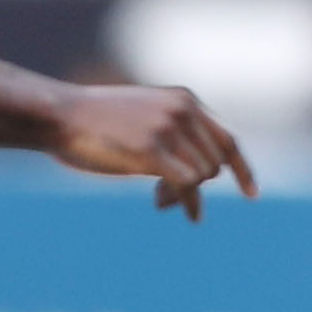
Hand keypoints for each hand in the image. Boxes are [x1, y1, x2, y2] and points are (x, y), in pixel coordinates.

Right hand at [49, 83, 254, 220]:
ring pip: (203, 176)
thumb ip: (175, 138)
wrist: (60, 115)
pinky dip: (187, 203)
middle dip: (197, 186)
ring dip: (185, 195)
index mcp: (184, 99)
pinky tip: (179, 211)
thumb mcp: (144, 120)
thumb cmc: (95, 123)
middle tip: (163, 200)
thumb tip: (198, 183)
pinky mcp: (153, 150)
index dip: (242, 168)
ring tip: (158, 198)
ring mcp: (169, 128)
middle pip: (215, 164)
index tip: (251, 194)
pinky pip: (187, 185)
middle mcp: (183, 110)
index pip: (228, 139)